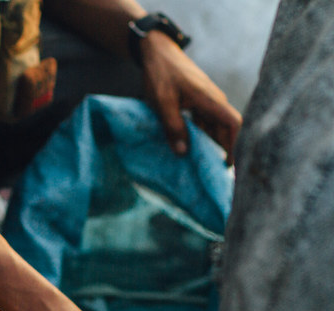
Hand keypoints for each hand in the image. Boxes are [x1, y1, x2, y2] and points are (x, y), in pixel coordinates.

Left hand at [140, 31, 240, 160]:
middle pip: (226, 129)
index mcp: (210, 100)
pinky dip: (201, 137)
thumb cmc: (161, 74)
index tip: (230, 165)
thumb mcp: (162, 102)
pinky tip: (194, 150)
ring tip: (207, 167)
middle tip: (217, 174)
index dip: (236, 145)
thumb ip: (173, 126)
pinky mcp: (198, 103)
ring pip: (215, 127)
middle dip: (225, 150)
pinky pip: (205, 123)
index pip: (233, 124)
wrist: (157, 52)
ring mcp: (206, 102)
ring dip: (212, 145)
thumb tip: (183, 152)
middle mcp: (213, 101)